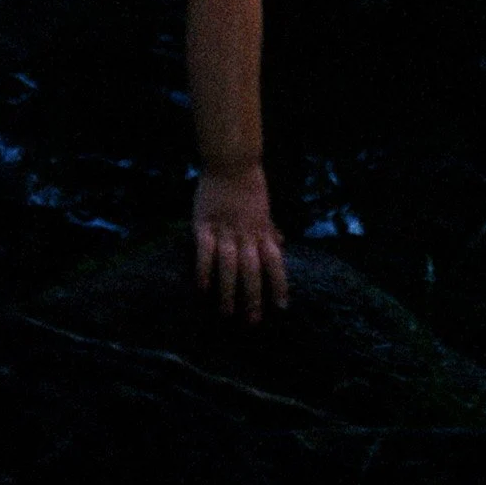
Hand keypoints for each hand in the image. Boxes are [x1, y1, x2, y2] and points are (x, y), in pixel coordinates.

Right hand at [194, 162, 287, 320]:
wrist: (231, 162)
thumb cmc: (248, 187)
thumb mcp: (264, 208)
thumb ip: (270, 228)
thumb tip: (282, 243)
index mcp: (262, 230)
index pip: (275, 261)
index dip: (279, 283)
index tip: (282, 307)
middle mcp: (246, 234)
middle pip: (252, 269)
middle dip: (253, 296)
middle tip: (252, 322)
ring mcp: (225, 230)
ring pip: (229, 264)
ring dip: (228, 290)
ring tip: (227, 313)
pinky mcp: (205, 225)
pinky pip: (204, 251)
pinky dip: (204, 269)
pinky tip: (202, 288)